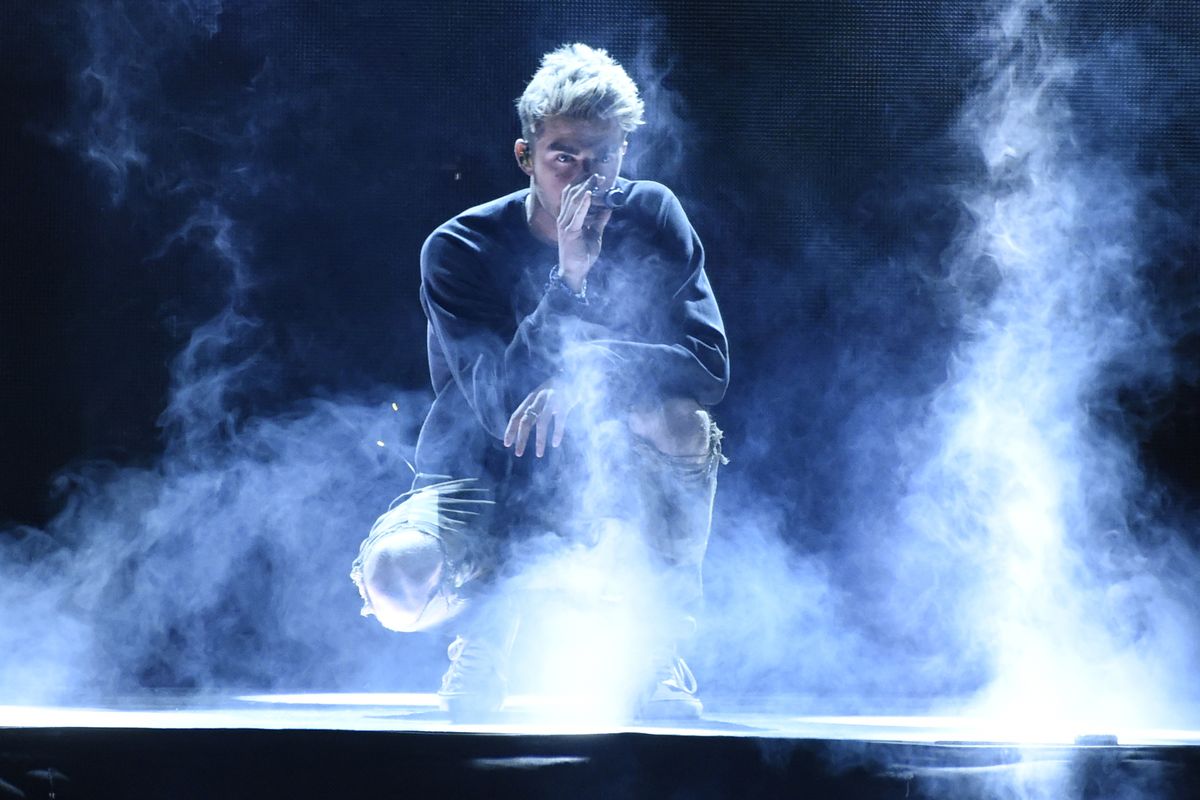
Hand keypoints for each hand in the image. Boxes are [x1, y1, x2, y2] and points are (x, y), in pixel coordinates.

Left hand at [504, 379, 577, 457]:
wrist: (576, 375)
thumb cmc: (558, 390)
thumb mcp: (542, 397)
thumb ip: (534, 409)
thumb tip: (522, 429)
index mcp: (531, 398)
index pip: (516, 415)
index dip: (510, 430)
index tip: (507, 444)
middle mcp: (539, 398)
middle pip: (526, 420)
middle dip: (521, 438)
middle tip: (518, 453)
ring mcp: (552, 400)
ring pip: (542, 422)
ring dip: (539, 440)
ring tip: (539, 454)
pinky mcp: (565, 403)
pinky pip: (559, 421)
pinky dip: (557, 433)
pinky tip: (555, 443)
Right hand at [556, 174, 613, 291]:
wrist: (575, 271)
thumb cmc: (582, 254)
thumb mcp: (595, 233)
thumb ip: (600, 220)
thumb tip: (608, 208)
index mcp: (568, 217)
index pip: (571, 195)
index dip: (581, 183)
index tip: (594, 175)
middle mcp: (564, 218)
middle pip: (571, 194)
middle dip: (584, 182)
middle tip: (597, 174)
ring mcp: (565, 224)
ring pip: (573, 201)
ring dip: (585, 188)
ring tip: (594, 179)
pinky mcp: (570, 232)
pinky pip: (576, 215)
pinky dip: (582, 204)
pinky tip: (588, 195)